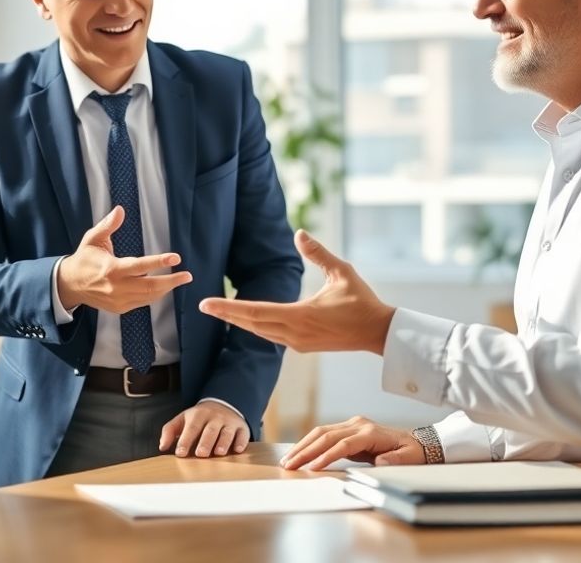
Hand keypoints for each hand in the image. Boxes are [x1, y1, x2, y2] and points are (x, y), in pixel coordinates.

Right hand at [57, 206, 192, 314]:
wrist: (70, 285)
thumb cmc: (84, 259)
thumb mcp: (93, 239)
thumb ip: (107, 225)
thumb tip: (120, 210)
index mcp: (111, 269)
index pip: (140, 266)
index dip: (159, 262)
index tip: (175, 258)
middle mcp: (117, 287)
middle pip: (150, 286)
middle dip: (171, 281)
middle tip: (187, 276)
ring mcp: (119, 300)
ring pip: (149, 297)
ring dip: (165, 288)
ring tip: (179, 279)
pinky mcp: (120, 308)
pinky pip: (143, 302)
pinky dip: (155, 295)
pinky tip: (163, 287)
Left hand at [158, 401, 249, 457]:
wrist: (222, 405)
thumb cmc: (199, 418)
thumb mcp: (183, 419)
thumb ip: (170, 431)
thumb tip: (162, 446)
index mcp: (198, 415)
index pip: (191, 428)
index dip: (185, 440)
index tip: (180, 453)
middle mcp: (215, 417)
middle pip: (210, 430)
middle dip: (206, 442)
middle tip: (201, 454)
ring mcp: (229, 422)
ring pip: (226, 432)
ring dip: (223, 442)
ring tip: (218, 453)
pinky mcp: (241, 428)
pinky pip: (242, 434)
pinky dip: (241, 442)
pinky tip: (238, 450)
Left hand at [199, 230, 394, 353]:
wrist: (378, 332)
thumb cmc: (362, 301)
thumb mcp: (341, 272)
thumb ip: (318, 253)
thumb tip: (299, 233)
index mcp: (300, 316)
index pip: (254, 311)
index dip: (227, 307)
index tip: (206, 304)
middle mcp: (294, 333)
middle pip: (251, 324)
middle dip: (226, 315)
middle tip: (203, 306)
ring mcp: (298, 343)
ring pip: (259, 332)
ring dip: (239, 322)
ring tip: (220, 311)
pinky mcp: (302, 347)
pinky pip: (271, 337)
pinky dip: (256, 327)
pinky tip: (247, 320)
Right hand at [281, 416, 424, 470]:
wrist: (418, 441)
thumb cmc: (412, 452)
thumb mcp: (409, 458)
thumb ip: (394, 460)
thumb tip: (380, 462)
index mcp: (370, 432)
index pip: (343, 444)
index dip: (326, 456)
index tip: (312, 468)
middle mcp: (358, 424)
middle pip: (326, 435)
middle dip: (305, 450)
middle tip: (289, 464)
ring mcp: (352, 424)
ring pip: (321, 432)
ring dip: (303, 445)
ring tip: (288, 459)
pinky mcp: (347, 429)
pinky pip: (324, 435)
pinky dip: (310, 443)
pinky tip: (299, 452)